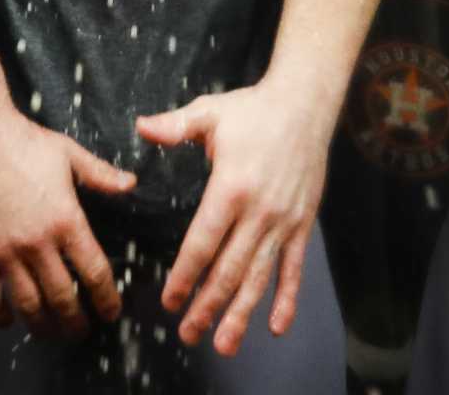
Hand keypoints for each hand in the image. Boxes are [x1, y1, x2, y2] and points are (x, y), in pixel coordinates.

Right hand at [0, 54, 135, 336]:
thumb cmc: (23, 142)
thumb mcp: (70, 155)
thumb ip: (102, 175)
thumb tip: (131, 184)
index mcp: (66, 220)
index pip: (95, 273)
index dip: (106, 300)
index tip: (110, 312)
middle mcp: (38, 242)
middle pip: (64, 299)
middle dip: (77, 322)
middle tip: (83, 330)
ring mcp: (5, 252)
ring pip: (30, 305)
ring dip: (44, 326)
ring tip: (52, 332)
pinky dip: (1, 316)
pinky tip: (9, 320)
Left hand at [137, 81, 330, 353]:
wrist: (307, 105)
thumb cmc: (253, 109)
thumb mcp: (210, 112)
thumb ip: (175, 126)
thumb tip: (141, 127)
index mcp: (231, 187)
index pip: (203, 242)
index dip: (186, 275)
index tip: (171, 300)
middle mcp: (259, 211)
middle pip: (229, 269)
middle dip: (208, 306)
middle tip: (188, 334)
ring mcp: (284, 221)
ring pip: (260, 277)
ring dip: (241, 313)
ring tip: (224, 344)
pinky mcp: (303, 224)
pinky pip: (294, 269)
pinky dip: (287, 300)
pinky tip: (276, 327)